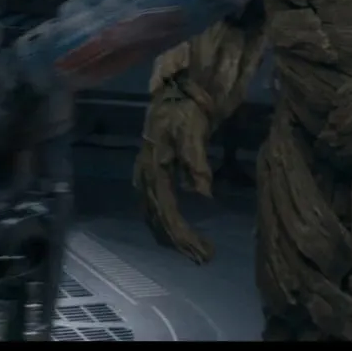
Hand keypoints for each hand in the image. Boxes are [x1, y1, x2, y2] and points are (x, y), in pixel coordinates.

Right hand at [132, 81, 216, 263]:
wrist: (174, 92)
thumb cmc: (185, 111)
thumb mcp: (193, 132)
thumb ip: (196, 162)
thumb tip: (204, 194)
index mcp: (154, 169)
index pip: (167, 212)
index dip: (184, 236)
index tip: (206, 252)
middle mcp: (146, 177)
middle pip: (159, 220)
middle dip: (180, 242)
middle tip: (206, 258)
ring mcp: (146, 176)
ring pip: (155, 216)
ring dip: (173, 237)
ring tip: (196, 251)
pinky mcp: (151, 175)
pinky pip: (155, 207)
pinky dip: (166, 224)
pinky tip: (177, 232)